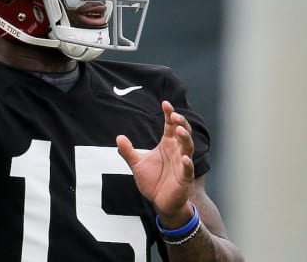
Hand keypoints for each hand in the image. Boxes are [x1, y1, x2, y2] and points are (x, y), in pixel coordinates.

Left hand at [116, 100, 195, 227]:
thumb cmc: (153, 181)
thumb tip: (118, 137)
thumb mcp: (137, 164)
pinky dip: (187, 163)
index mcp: (167, 145)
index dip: (169, 114)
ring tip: (179, 129)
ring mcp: (182, 164)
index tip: (165, 103)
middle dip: (180, 122)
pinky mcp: (184, 178)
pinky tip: (185, 158)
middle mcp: (177, 151)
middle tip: (174, 115)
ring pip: (188, 147)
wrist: (160, 202)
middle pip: (183, 132)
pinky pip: (188, 169)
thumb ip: (128, 151)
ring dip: (185, 138)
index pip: (170, 125)